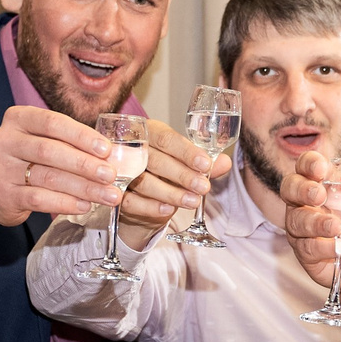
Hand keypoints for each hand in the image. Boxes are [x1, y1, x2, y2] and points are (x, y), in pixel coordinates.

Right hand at [0, 105, 126, 226]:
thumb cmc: (30, 158)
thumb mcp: (44, 140)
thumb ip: (71, 142)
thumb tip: (113, 155)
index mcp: (19, 118)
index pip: (53, 122)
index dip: (81, 136)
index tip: (106, 149)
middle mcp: (6, 140)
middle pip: (50, 151)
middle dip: (85, 164)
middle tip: (110, 175)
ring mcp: (1, 168)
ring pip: (48, 177)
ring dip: (83, 187)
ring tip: (107, 195)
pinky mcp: (4, 195)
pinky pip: (38, 199)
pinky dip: (65, 203)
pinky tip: (84, 205)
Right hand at [115, 118, 228, 246]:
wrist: (141, 192)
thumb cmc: (165, 169)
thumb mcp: (185, 163)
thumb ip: (204, 163)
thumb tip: (225, 163)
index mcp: (149, 131)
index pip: (167, 139)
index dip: (187, 152)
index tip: (205, 164)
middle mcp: (132, 147)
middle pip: (155, 160)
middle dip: (182, 175)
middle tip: (203, 187)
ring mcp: (121, 170)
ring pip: (143, 181)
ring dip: (170, 193)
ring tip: (192, 201)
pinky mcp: (115, 192)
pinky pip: (130, 201)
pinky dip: (150, 207)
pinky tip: (168, 210)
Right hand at [279, 151, 340, 288]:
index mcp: (324, 184)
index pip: (306, 166)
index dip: (309, 163)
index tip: (321, 169)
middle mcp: (308, 204)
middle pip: (290, 189)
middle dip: (301, 190)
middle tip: (319, 196)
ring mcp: (304, 230)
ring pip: (296, 221)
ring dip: (315, 223)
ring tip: (338, 227)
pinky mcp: (307, 254)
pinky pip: (308, 249)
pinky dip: (328, 248)